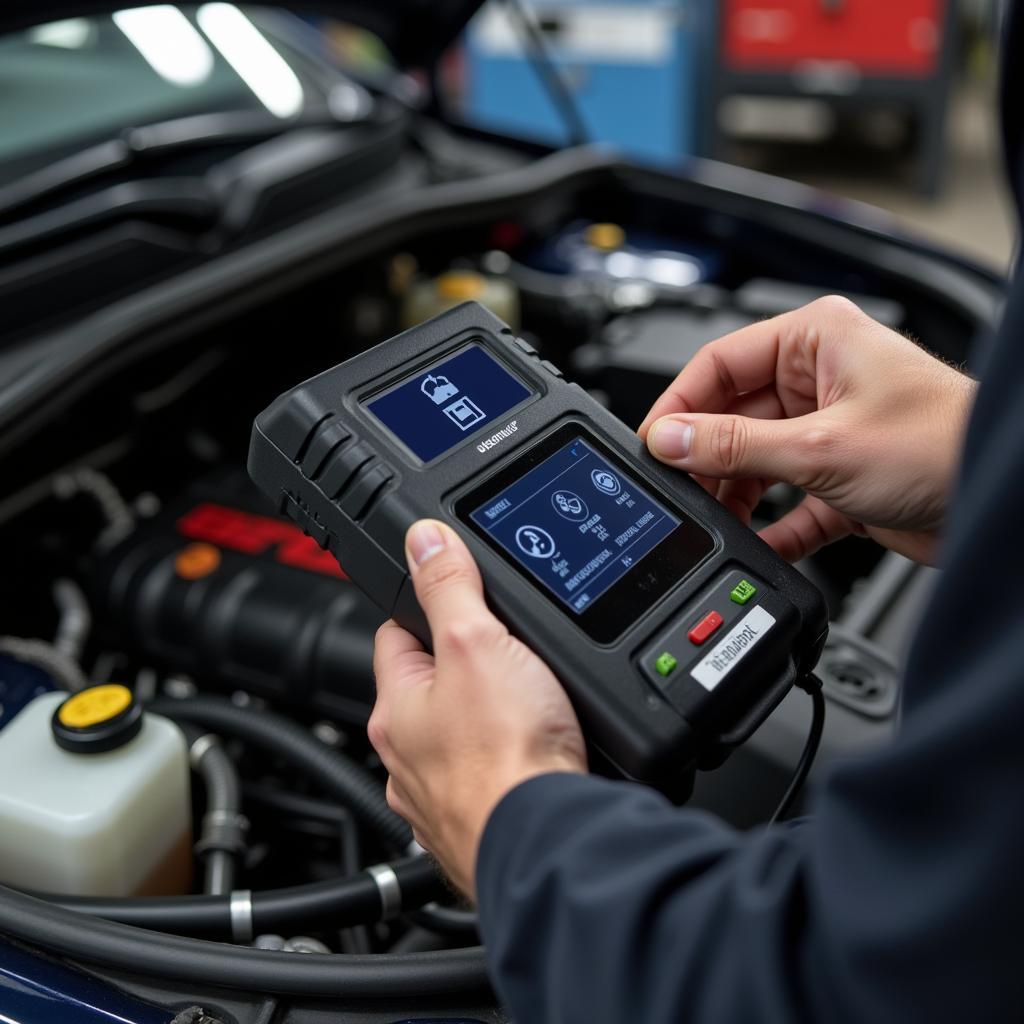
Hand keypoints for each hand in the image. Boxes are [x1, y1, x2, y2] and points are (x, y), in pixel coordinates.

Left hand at [369, 520, 585, 897]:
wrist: (547, 840)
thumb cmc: (507, 756)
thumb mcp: (476, 643)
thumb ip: (449, 587)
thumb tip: (423, 539)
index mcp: (397, 707)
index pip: (396, 636)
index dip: (424, 610)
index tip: (450, 598)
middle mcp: (406, 756)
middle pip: (426, 689)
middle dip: (459, 668)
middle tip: (499, 650)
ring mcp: (437, 796)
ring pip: (452, 738)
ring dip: (478, 720)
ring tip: (518, 703)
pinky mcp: (474, 823)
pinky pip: (480, 778)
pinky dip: (499, 764)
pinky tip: (527, 756)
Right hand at [638, 296, 976, 563]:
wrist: (1003, 503)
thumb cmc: (944, 446)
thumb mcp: (818, 446)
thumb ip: (734, 445)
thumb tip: (671, 440)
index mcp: (815, 340)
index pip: (719, 363)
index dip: (680, 404)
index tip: (655, 445)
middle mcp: (819, 379)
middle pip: (732, 416)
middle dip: (707, 458)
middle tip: (680, 489)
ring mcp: (829, 430)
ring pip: (755, 460)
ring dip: (736, 494)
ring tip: (716, 519)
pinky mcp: (840, 477)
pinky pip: (787, 501)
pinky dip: (772, 524)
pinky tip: (758, 543)